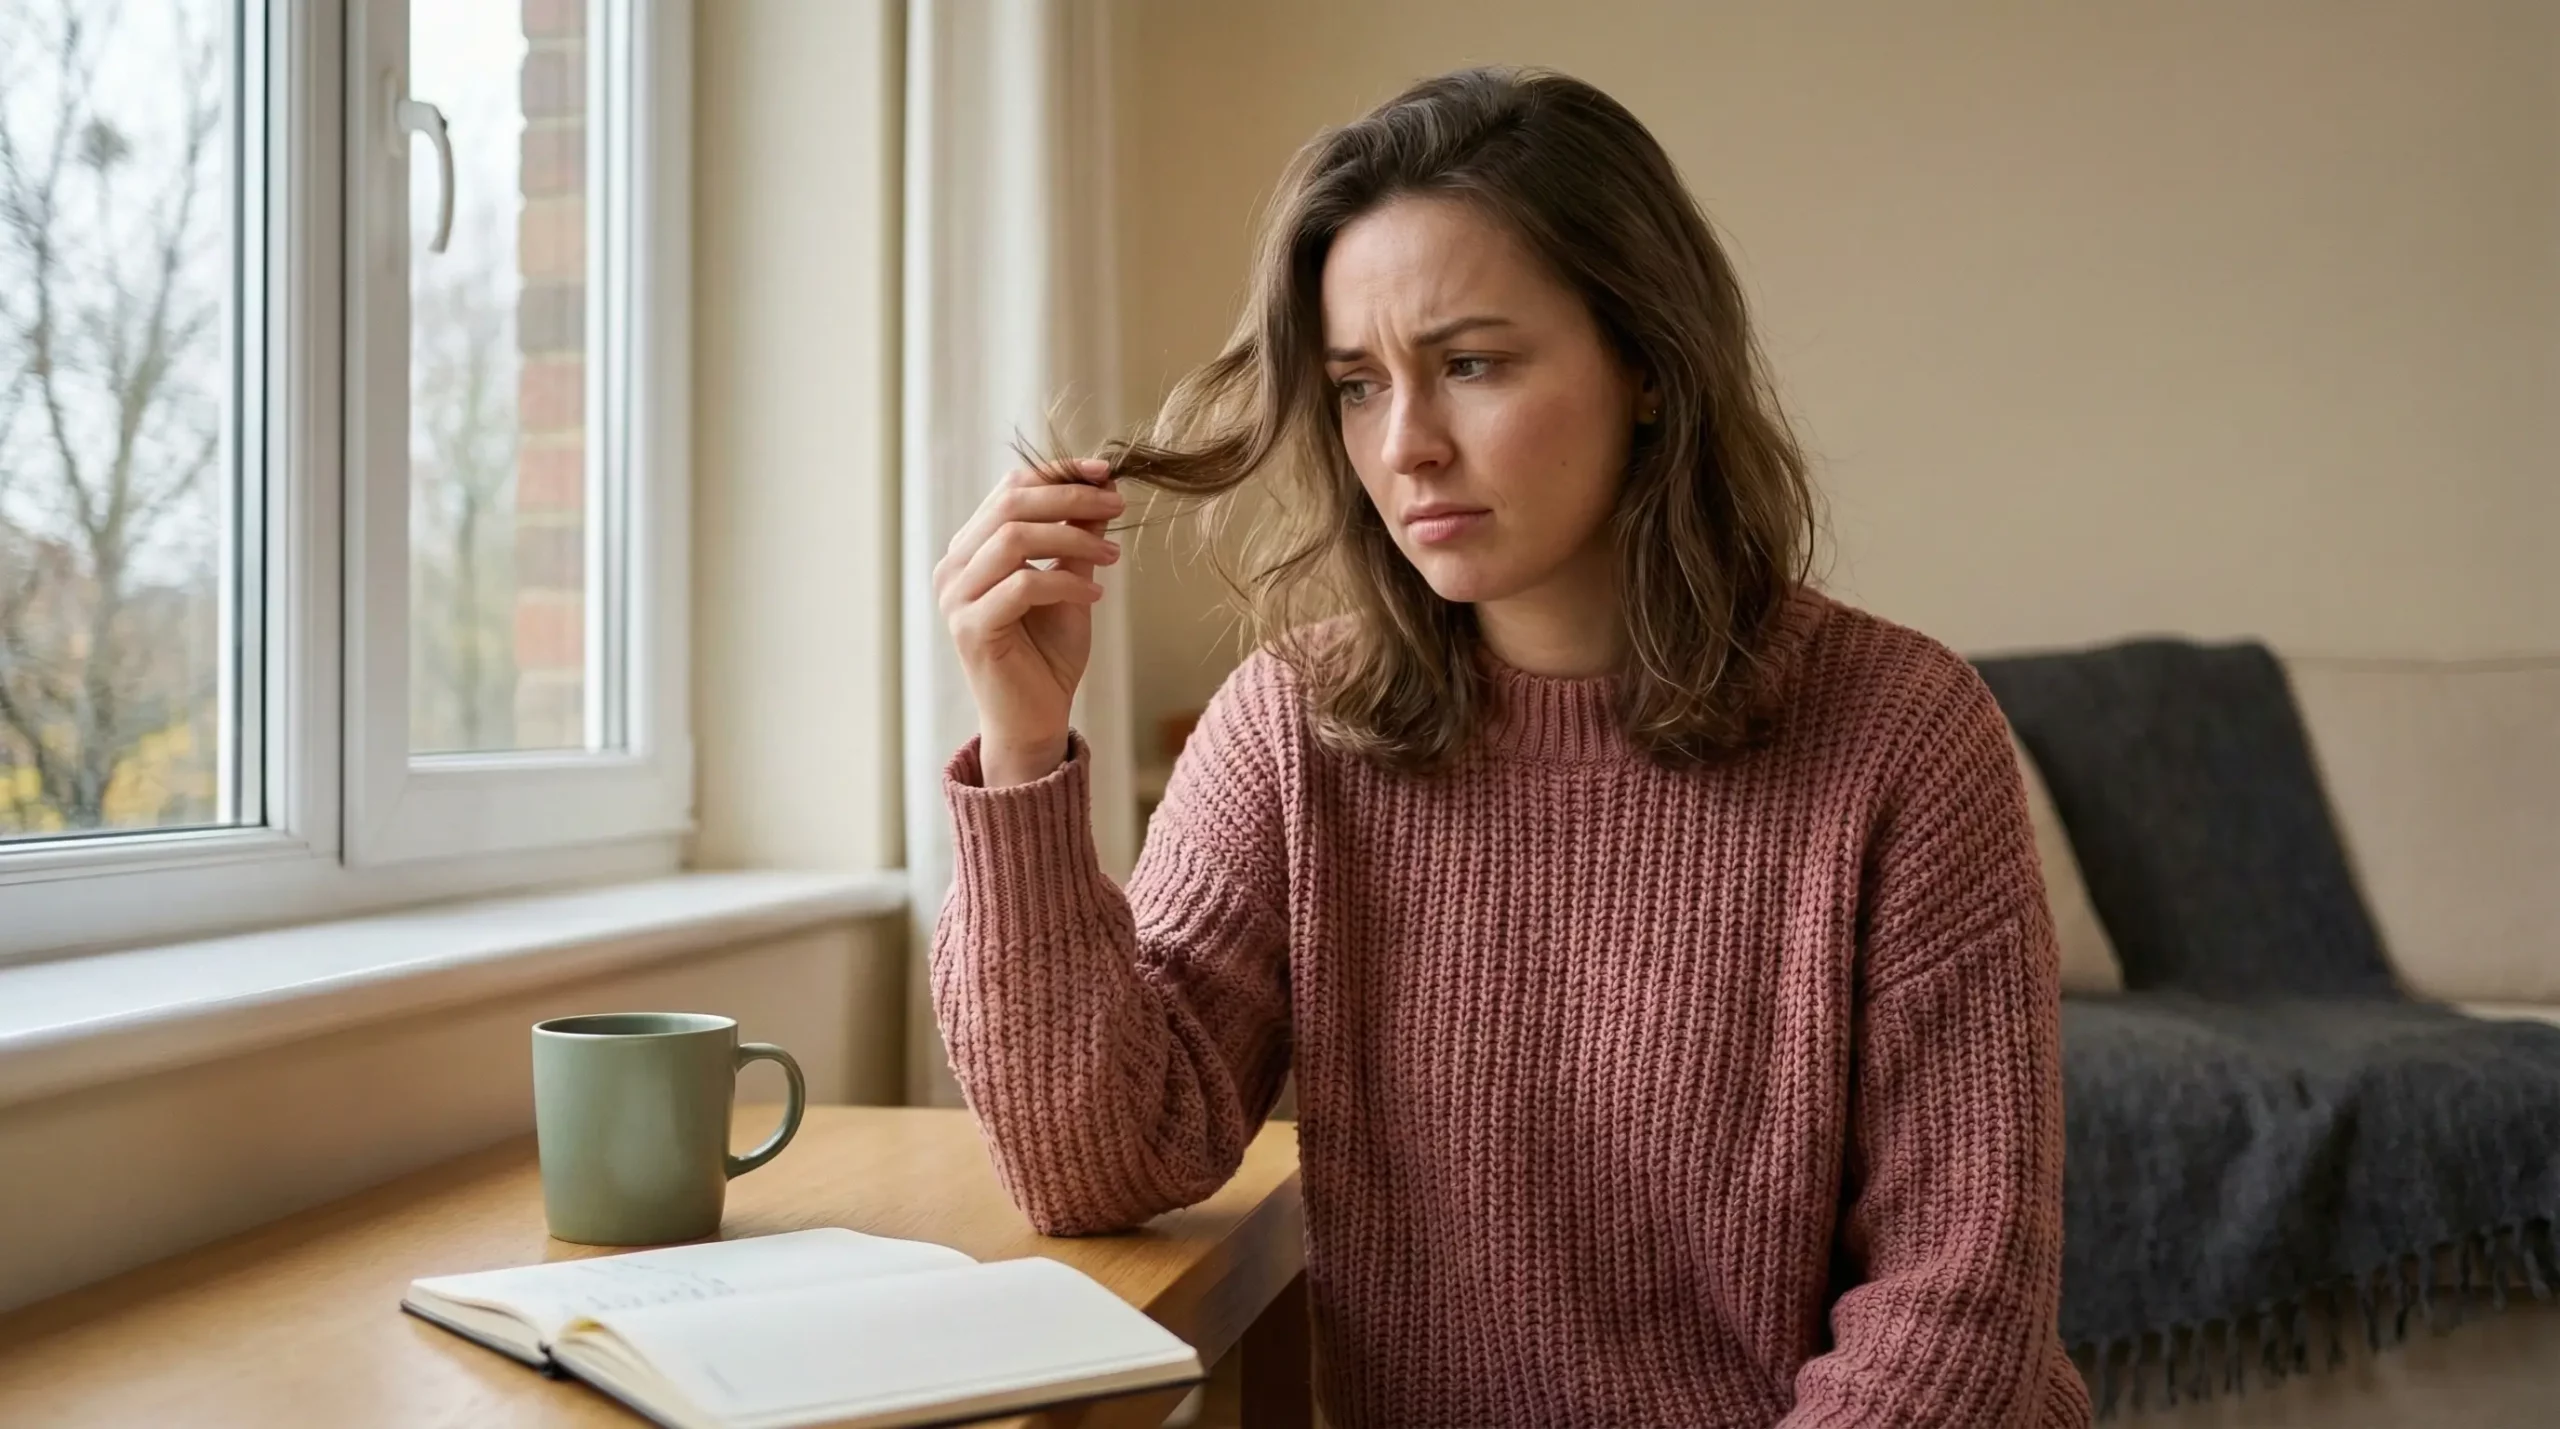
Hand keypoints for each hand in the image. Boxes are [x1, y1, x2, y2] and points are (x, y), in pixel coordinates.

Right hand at [935, 458, 1125, 785]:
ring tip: (1113, 555)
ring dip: (1072, 538)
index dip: (1058, 475)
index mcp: (971, 550)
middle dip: (1069, 498)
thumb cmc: (1048, 654)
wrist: (1034, 719)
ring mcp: (956, 597)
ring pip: (1014, 539)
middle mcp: (953, 567)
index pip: (1010, 490)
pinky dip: (1066, 582)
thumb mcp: (1069, 584)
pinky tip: (1097, 592)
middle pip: (1011, 506)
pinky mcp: (971, 628)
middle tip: (1116, 506)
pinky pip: (1023, 585)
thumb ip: (1075, 539)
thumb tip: (1100, 488)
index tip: (1106, 475)